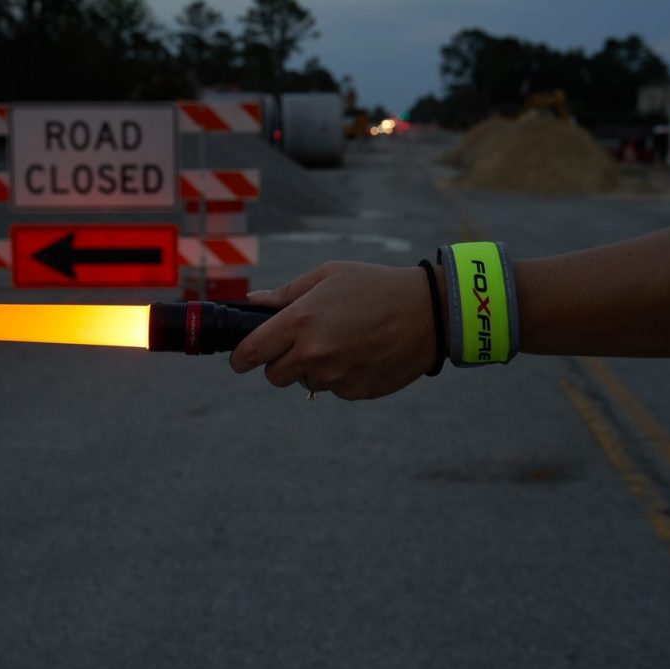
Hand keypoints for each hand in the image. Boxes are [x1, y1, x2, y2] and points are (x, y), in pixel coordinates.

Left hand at [229, 261, 440, 399]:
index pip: (251, 352)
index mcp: (300, 322)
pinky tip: (360, 353)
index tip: (240, 359)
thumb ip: (287, 294)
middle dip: (280, 362)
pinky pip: (335, 389)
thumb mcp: (328, 275)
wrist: (429, 314)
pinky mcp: (355, 392)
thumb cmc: (375, 287)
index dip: (240, 358)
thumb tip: (253, 302)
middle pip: (274, 375)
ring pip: (306, 382)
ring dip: (314, 368)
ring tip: (341, 342)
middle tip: (301, 343)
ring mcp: (335, 377)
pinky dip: (341, 376)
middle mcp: (314, 354)